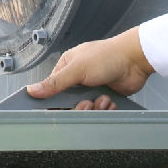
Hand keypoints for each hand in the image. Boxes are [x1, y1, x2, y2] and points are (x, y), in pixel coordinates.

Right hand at [25, 28, 152, 108]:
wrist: (136, 59)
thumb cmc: (108, 56)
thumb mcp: (77, 69)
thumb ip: (55, 82)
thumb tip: (32, 90)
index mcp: (66, 67)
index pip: (52, 90)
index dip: (53, 102)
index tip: (56, 110)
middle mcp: (78, 79)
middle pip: (68, 104)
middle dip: (79, 107)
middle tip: (87, 104)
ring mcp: (92, 88)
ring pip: (85, 109)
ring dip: (94, 108)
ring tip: (103, 99)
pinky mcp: (104, 96)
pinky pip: (99, 111)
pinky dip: (105, 109)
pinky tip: (110, 101)